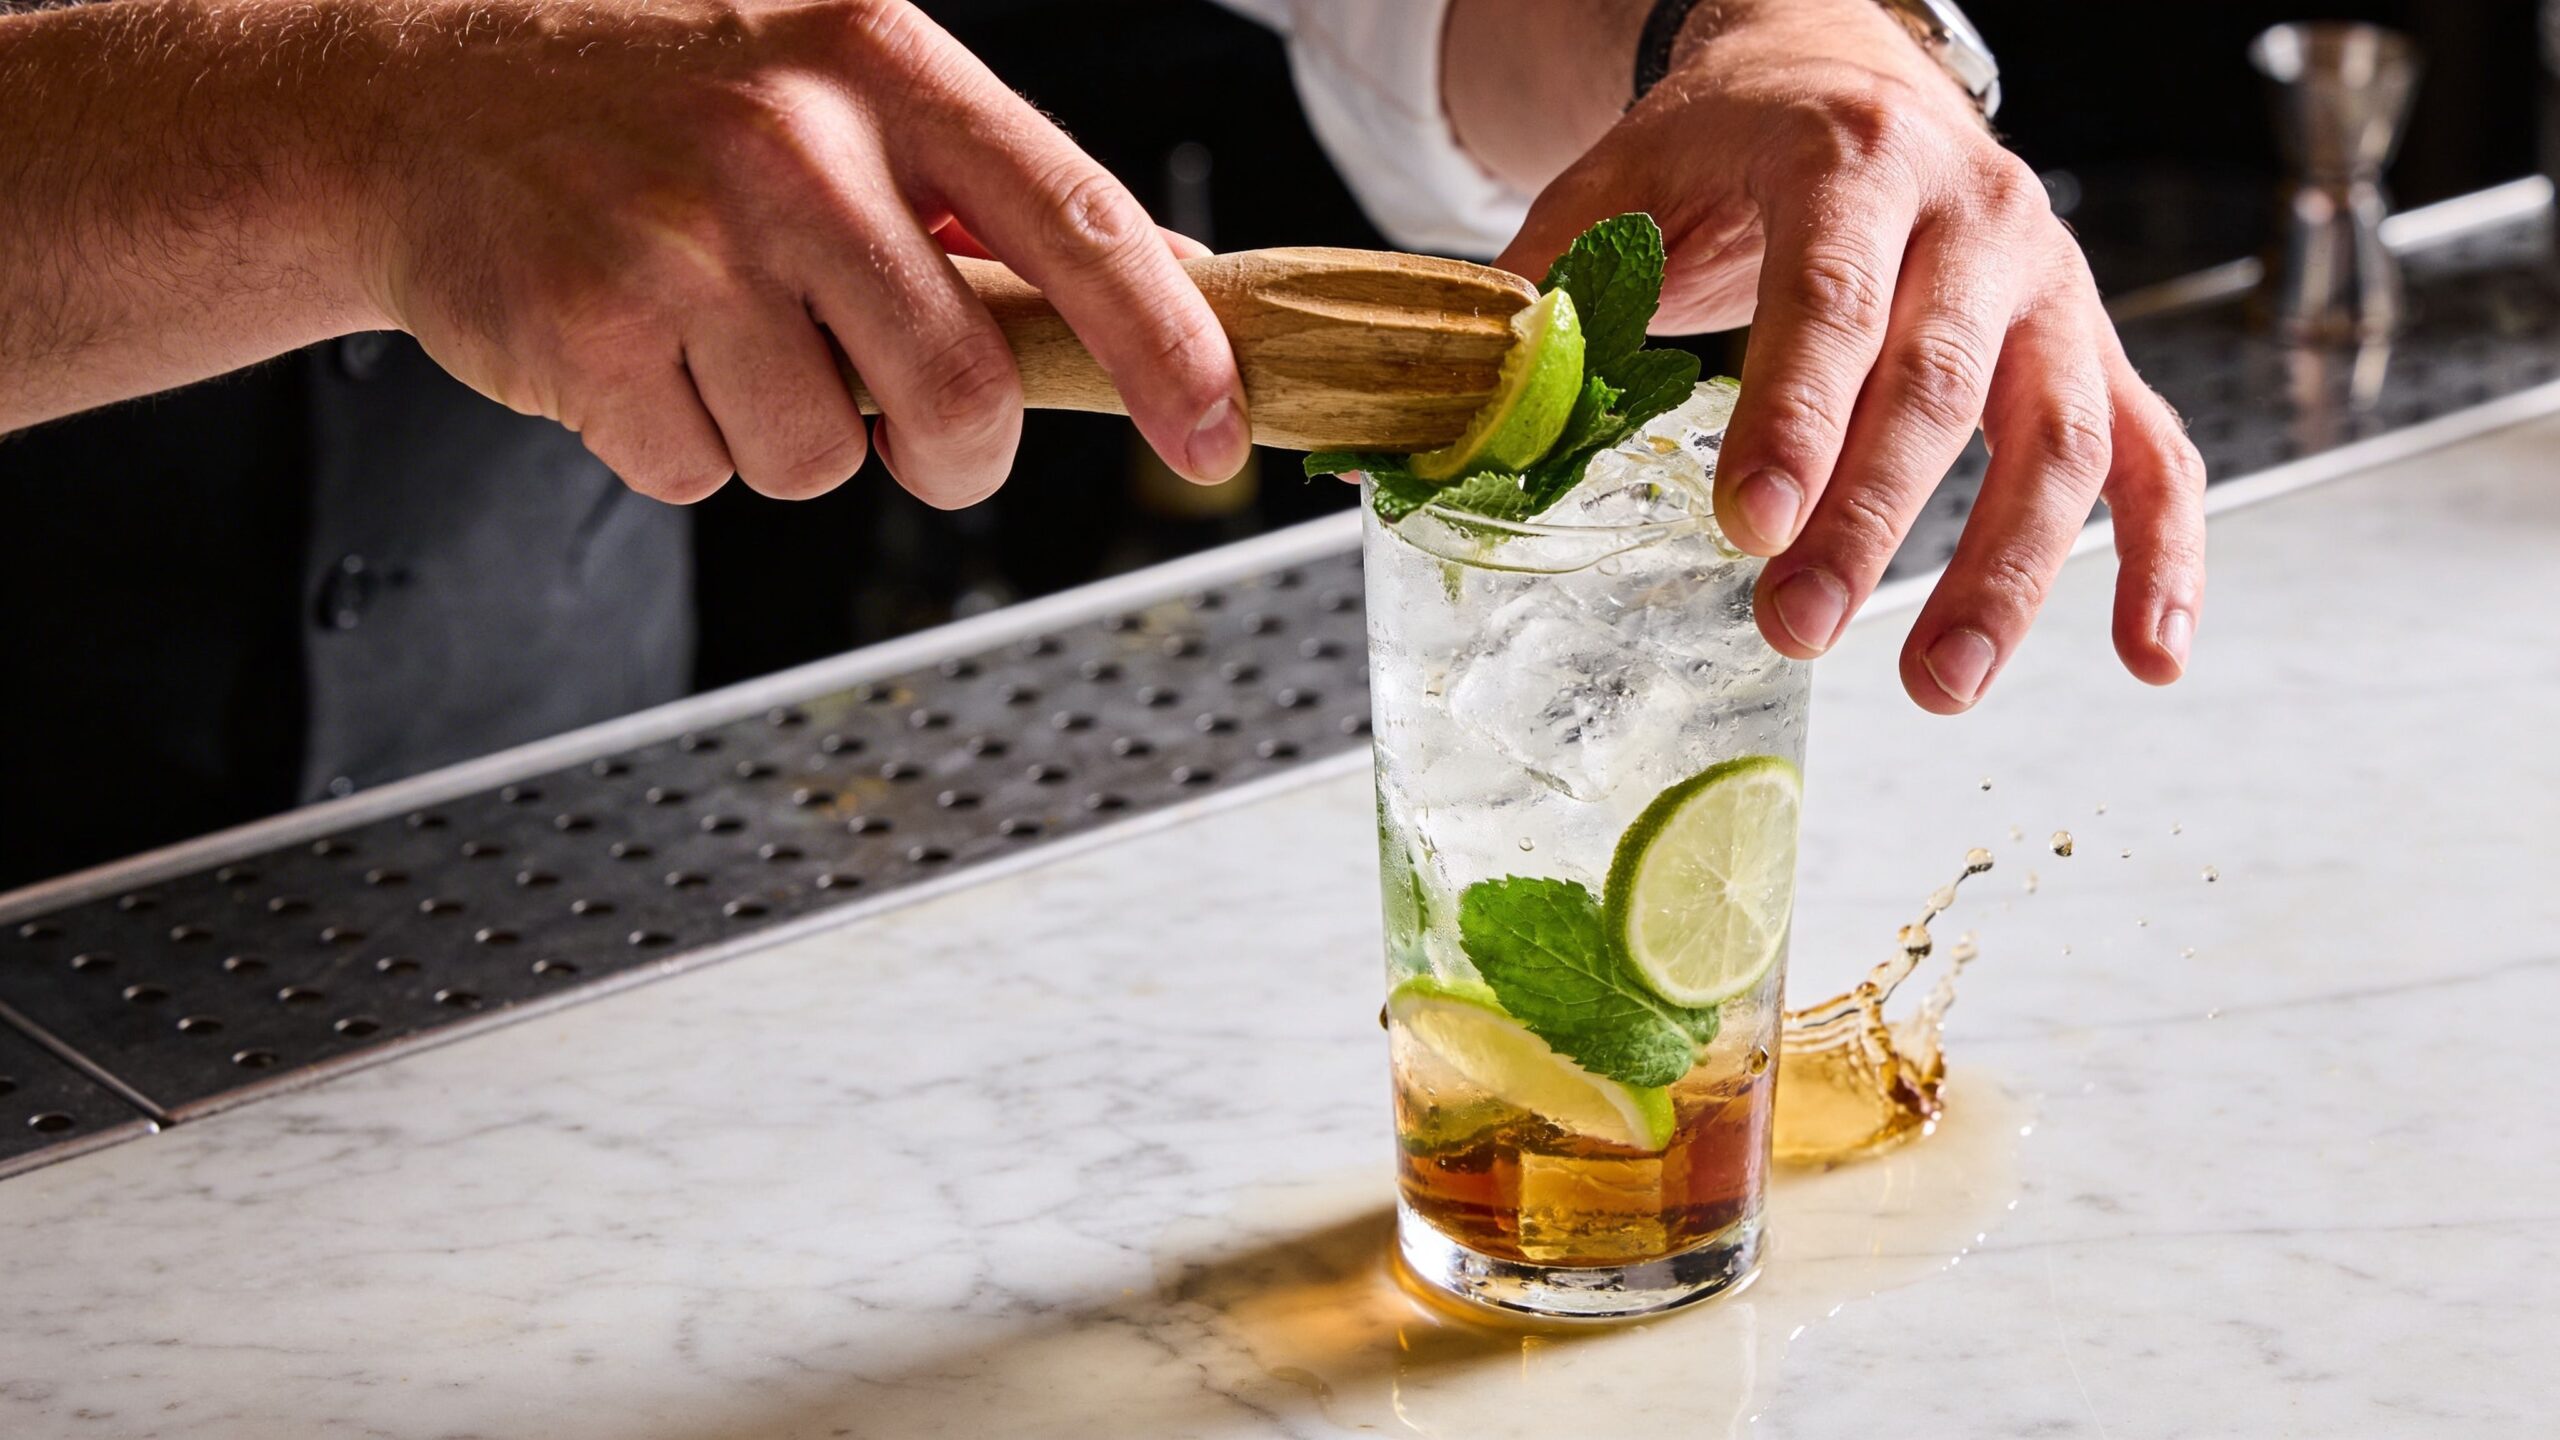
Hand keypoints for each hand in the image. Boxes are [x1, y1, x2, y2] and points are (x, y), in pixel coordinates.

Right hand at [349, 0, 1248, 506]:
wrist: (411, 94)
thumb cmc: (657, 93)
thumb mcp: (833, 78)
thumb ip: (983, 186)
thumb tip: (1158, 285)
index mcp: (882, 60)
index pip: (1081, 225)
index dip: (1170, 352)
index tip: (1217, 438)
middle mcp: (790, 142)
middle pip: (964, 398)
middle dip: (954, 457)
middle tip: (914, 434)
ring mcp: (681, 241)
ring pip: (826, 460)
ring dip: (793, 437)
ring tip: (720, 334)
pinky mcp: (586, 334)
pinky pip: (703, 476)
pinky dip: (683, 447)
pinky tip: (638, 349)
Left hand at [1490, 0, 2204, 711]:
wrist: (1841, 70)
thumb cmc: (1723, 146)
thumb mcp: (1623, 182)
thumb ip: (1549, 289)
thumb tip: (1462, 414)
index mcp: (1851, 157)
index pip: (1831, 295)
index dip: (1795, 416)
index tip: (1751, 526)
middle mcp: (1975, 213)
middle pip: (1944, 381)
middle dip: (1873, 519)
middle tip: (1795, 629)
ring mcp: (2050, 283)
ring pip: (2062, 432)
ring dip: (2012, 570)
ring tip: (1938, 688)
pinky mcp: (2090, 344)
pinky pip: (2155, 451)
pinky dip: (2163, 557)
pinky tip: (2146, 659)